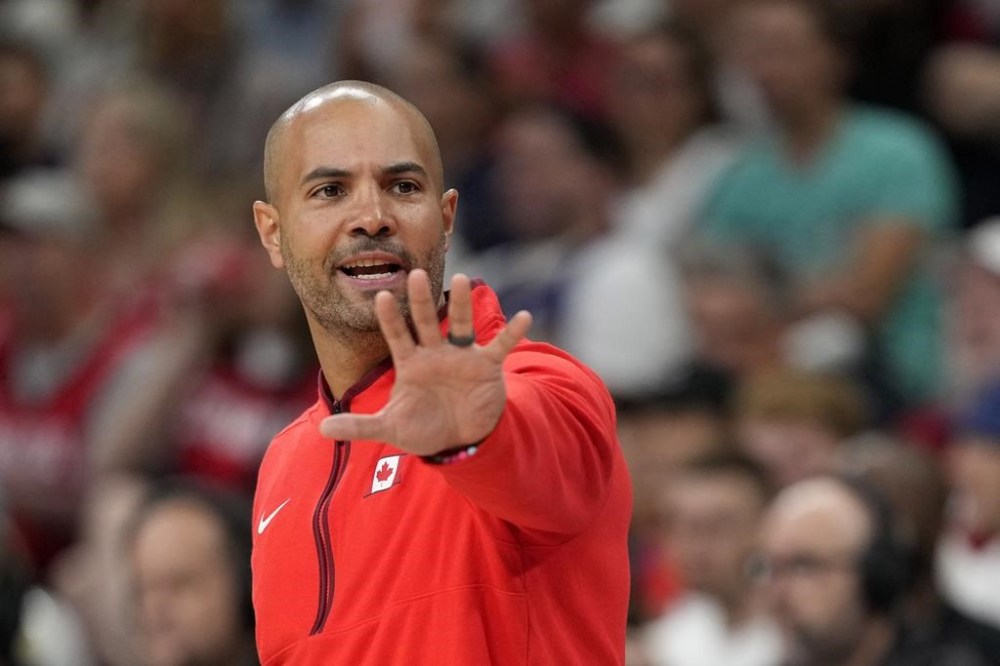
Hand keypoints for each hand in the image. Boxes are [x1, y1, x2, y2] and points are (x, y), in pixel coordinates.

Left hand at [319, 270, 531, 454]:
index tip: (379, 296)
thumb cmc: (424, 427)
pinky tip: (525, 317)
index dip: (389, 318)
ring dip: (461, 304)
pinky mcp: (487, 365)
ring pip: (460, 324)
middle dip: (420, 300)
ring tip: (462, 280)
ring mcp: (462, 356)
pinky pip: (501, 346)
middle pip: (426, 321)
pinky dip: (513, 333)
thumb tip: (323, 429)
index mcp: (411, 363)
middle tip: (414, 274)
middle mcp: (435, 352)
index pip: (397, 335)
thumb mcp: (390, 428)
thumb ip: (360, 426)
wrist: (460, 439)